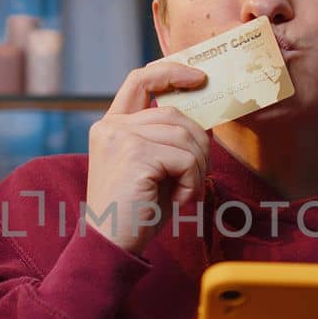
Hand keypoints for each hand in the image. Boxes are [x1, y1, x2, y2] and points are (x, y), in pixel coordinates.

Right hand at [85, 61, 210, 254]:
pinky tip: (181, 200)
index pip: (140, 80)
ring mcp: (120, 137)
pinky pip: (184, 157)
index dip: (172, 72)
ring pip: (184, 134)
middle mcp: (111, 126)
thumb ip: (169, 139)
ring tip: (186, 192)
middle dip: (198, 142)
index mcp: (111, 125)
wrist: (112, 246)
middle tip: (198, 175)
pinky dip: (193, 181)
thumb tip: (206, 121)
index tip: (200, 78)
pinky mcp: (134, 154)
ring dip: (197, 167)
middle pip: (174, 113)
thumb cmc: (137, 212)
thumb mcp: (155, 167)